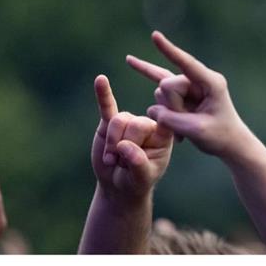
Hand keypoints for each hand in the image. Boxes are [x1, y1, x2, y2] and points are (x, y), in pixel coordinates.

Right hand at [91, 75, 172, 202]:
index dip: (160, 122)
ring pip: (119, 121)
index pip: (162, 123)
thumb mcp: (142, 178)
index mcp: (163, 134)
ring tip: (112, 161)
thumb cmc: (136, 181)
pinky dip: (103, 94)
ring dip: (111, 144)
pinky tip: (100, 80)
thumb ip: (138, 163)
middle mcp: (147, 124)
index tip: (164, 118)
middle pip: (136, 124)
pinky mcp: (110, 122)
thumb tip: (125, 146)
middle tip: (122, 164)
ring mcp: (129, 121)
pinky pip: (107, 106)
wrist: (118, 185)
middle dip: (125, 147)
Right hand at [127, 31, 251, 159]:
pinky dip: (157, 99)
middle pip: (167, 85)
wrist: (230, 143)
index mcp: (211, 82)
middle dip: (172, 107)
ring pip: (161, 93)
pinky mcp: (181, 93)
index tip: (154, 35)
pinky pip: (159, 89)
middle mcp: (199, 79)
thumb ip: (171, 119)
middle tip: (190, 125)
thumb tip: (153, 109)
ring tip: (188, 128)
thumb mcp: (196, 131)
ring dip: (169, 114)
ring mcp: (189, 85)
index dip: (169, 50)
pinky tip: (144, 81)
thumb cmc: (220, 136)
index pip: (186, 63)